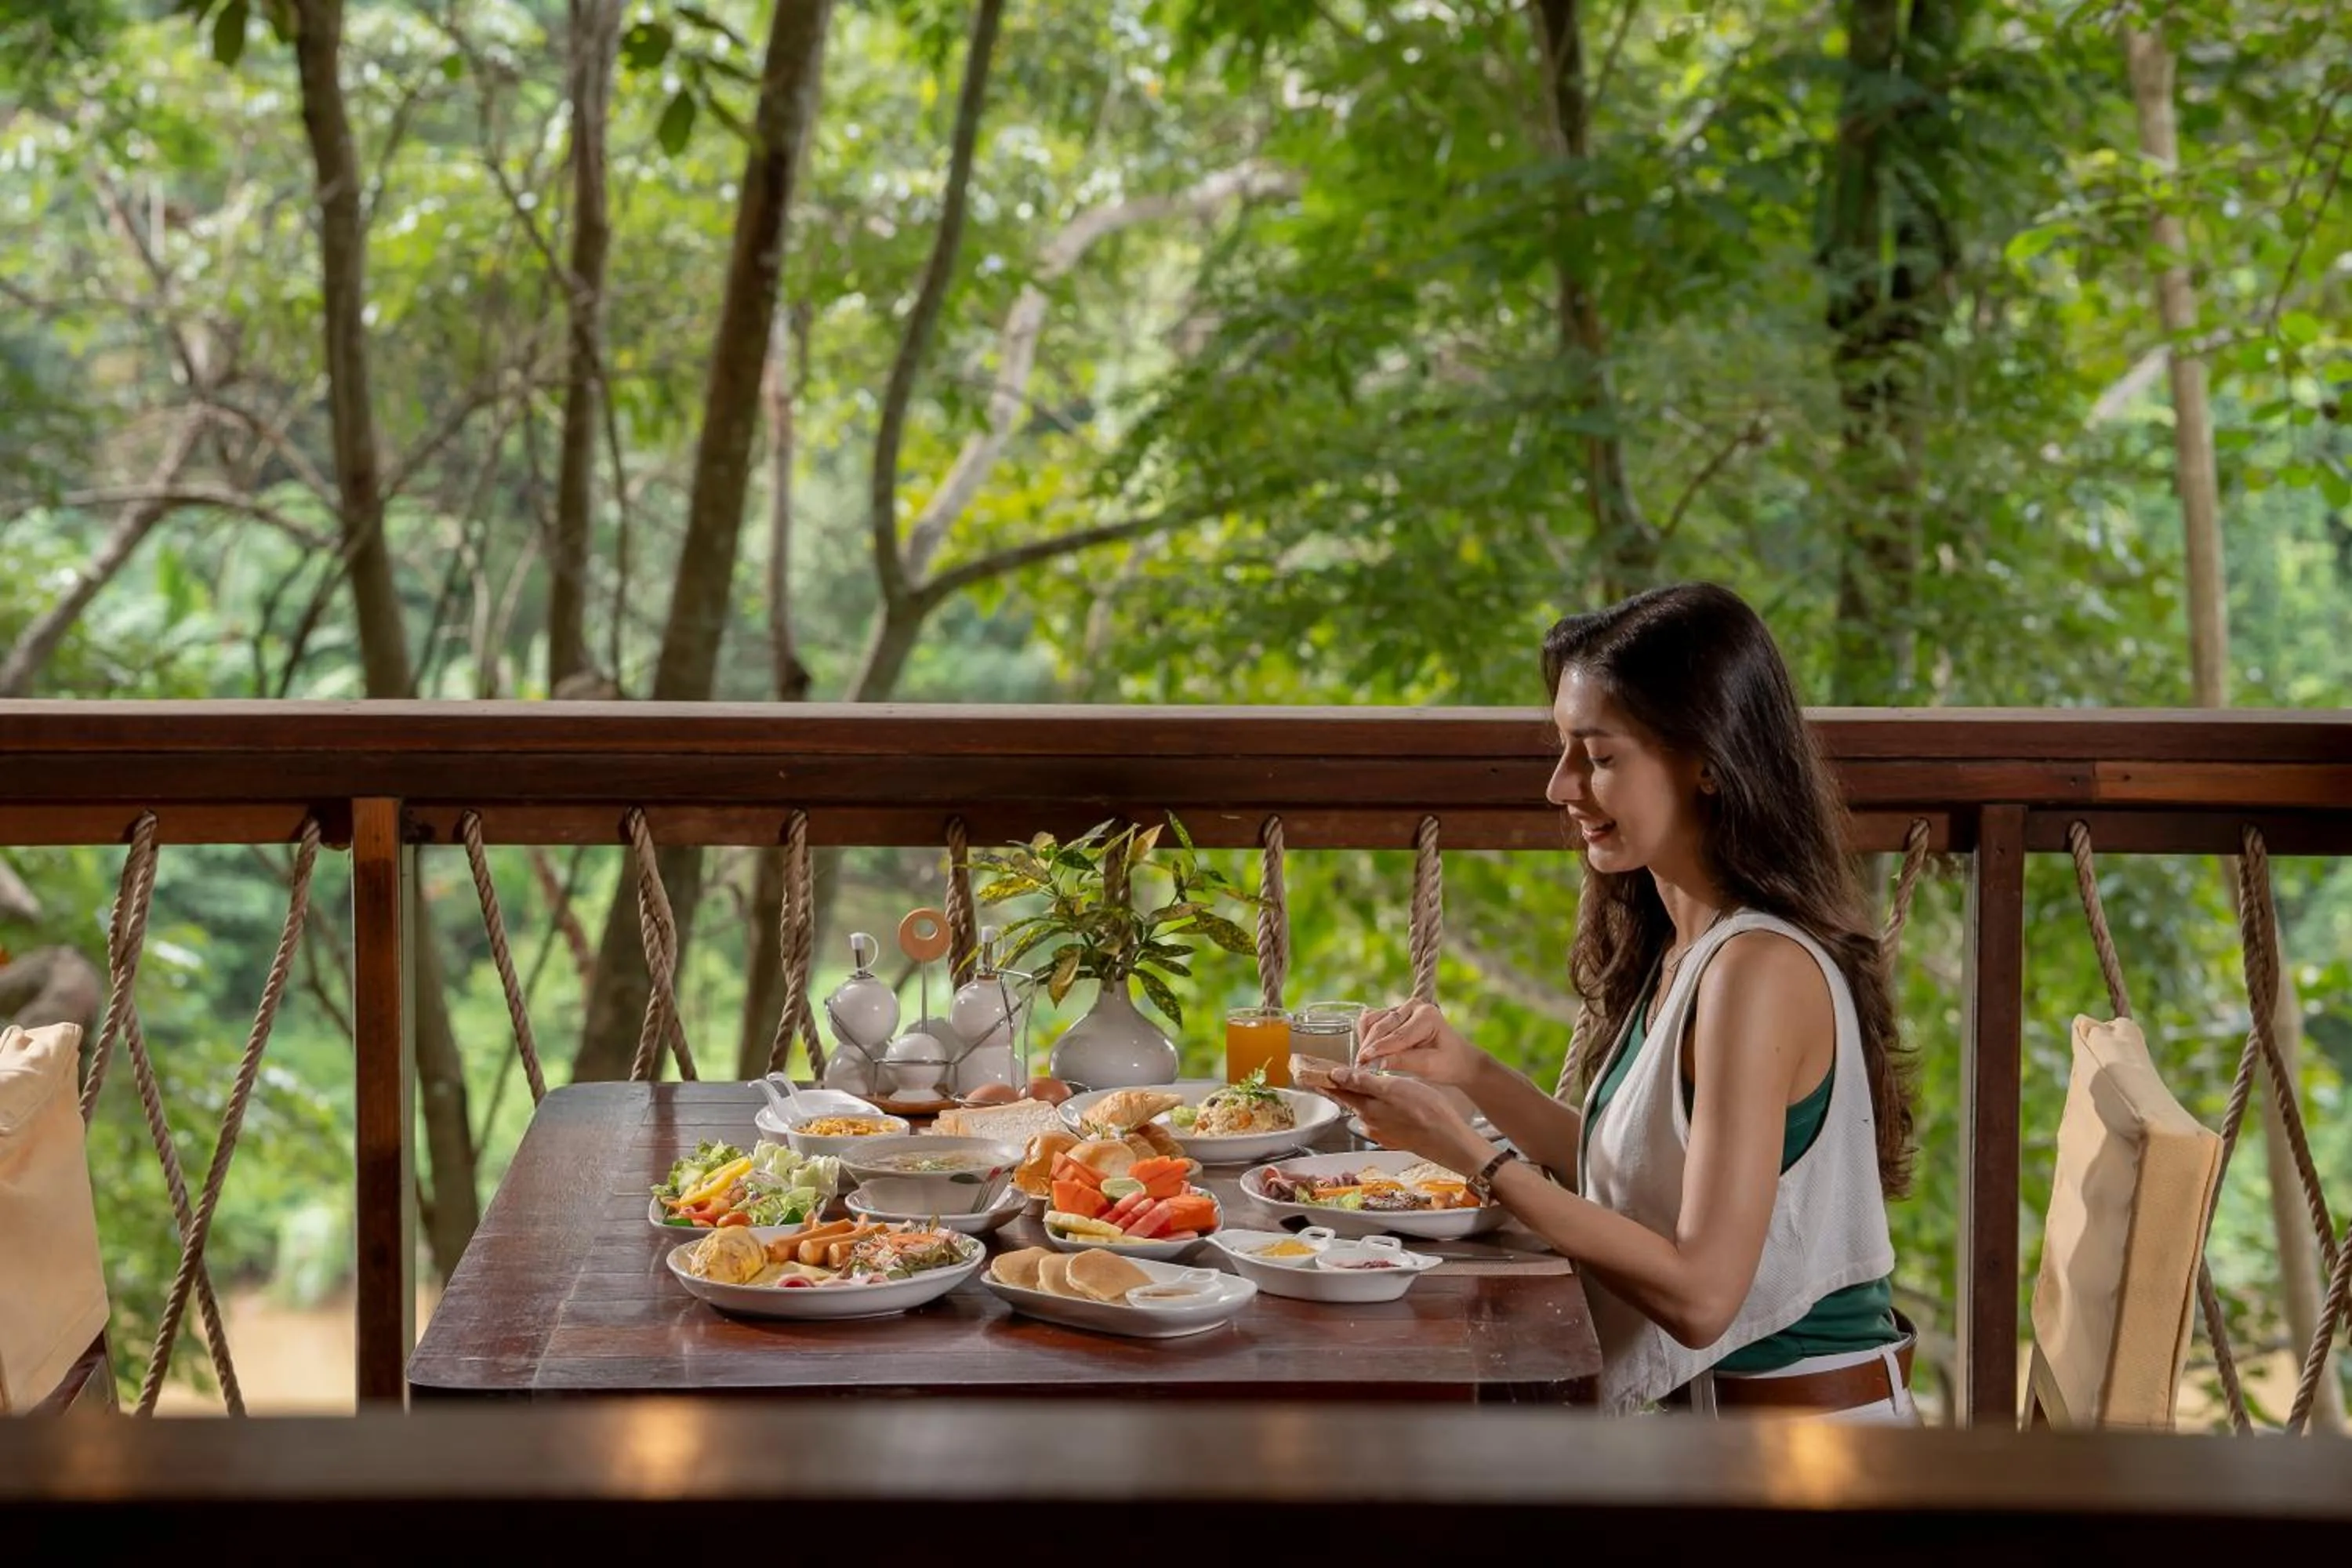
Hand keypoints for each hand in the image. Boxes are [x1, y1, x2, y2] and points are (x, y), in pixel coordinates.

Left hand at [1322, 1066, 1487, 1174]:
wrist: (1450, 1142)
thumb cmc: (1428, 1112)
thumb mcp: (1395, 1089)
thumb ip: (1364, 1083)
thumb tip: (1336, 1074)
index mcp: (1367, 1109)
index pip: (1339, 1091)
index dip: (1325, 1080)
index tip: (1309, 1073)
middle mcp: (1370, 1123)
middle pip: (1352, 1101)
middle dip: (1345, 1087)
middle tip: (1337, 1074)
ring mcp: (1383, 1133)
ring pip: (1368, 1110)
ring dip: (1366, 1099)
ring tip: (1374, 1085)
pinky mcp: (1396, 1139)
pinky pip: (1383, 1120)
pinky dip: (1383, 1110)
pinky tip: (1396, 1105)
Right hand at [1354, 999, 1486, 1087]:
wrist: (1458, 1060)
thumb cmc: (1449, 1063)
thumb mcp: (1429, 1066)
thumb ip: (1403, 1061)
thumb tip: (1375, 1063)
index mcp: (1427, 1015)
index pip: (1397, 1035)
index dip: (1378, 1050)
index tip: (1363, 1063)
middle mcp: (1414, 1006)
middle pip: (1382, 1026)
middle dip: (1368, 1046)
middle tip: (1358, 1067)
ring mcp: (1402, 1008)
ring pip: (1373, 1021)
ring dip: (1365, 1040)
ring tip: (1362, 1062)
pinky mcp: (1394, 1014)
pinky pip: (1372, 1021)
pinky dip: (1366, 1035)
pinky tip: (1368, 1052)